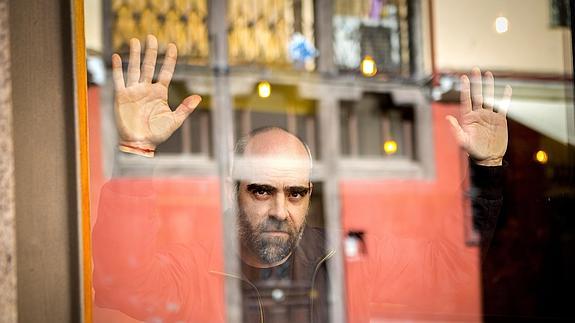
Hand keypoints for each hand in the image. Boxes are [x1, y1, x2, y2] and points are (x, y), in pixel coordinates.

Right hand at [112, 35, 200, 156]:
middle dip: (151, 51)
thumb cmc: (157, 134)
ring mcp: (134, 91)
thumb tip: (198, 97)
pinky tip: (117, 56)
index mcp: (160, 93)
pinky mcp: (122, 96)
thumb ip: (185, 108)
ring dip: (134, 54)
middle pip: (149, 65)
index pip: (165, 72)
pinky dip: (118, 68)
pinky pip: (119, 79)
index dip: (169, 59)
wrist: (140, 144)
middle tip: (151, 36)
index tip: (172, 45)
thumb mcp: (174, 121)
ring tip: (135, 40)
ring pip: (134, 68)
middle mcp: (147, 89)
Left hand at [446, 68, 511, 165]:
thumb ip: (456, 129)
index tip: (463, 77)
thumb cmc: (473, 151)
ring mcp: (489, 116)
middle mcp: (478, 114)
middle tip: (475, 69)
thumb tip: (448, 117)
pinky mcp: (500, 120)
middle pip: (477, 94)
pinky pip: (503, 106)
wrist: (488, 158)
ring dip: (489, 85)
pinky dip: (505, 97)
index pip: (466, 99)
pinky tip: (507, 88)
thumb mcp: (463, 141)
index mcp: (468, 118)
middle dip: (476, 82)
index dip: (465, 88)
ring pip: (490, 97)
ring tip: (489, 74)